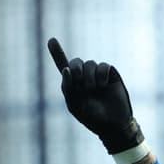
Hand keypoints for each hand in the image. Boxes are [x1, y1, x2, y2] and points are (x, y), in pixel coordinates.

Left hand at [46, 38, 142, 154]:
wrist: (112, 124)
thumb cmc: (92, 117)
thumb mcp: (74, 105)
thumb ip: (68, 87)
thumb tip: (66, 69)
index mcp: (72, 84)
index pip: (63, 66)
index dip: (57, 52)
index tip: (51, 40)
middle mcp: (84, 77)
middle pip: (76, 62)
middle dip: (75, 68)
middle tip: (78, 79)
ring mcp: (97, 74)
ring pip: (89, 64)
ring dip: (89, 76)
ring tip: (94, 89)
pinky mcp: (109, 73)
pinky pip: (103, 66)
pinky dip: (101, 75)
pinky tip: (103, 85)